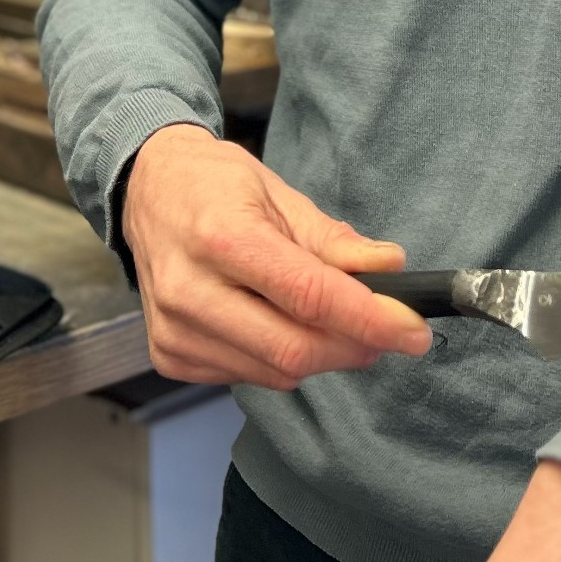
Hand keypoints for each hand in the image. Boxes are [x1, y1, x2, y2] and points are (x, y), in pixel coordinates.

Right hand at [121, 123, 432, 388]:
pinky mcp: (169, 354)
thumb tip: (390, 268)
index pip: (309, 296)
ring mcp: (174, 329)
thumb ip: (333, 240)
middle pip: (294, 348)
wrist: (147, 190)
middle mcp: (190, 289)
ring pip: (275, 372)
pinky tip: (276, 323)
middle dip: (353, 346)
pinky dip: (279, 359)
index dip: (370, 319)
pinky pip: (248, 376)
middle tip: (385, 331)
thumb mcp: (278, 192)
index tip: (414, 330)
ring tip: (329, 320)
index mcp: (221, 236)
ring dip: (320, 355)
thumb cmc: (214, 185)